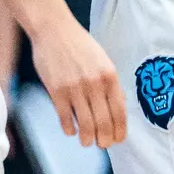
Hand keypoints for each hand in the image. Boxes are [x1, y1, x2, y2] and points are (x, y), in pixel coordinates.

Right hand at [29, 16, 125, 147]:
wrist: (54, 29)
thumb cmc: (79, 44)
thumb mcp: (103, 60)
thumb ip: (109, 83)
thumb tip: (116, 108)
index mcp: (110, 75)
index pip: (119, 111)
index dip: (120, 130)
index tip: (118, 140)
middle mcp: (95, 84)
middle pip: (104, 122)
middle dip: (105, 139)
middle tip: (103, 145)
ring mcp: (75, 88)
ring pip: (85, 124)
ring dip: (87, 138)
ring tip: (87, 141)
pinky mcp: (56, 91)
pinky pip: (65, 118)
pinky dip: (69, 129)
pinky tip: (71, 130)